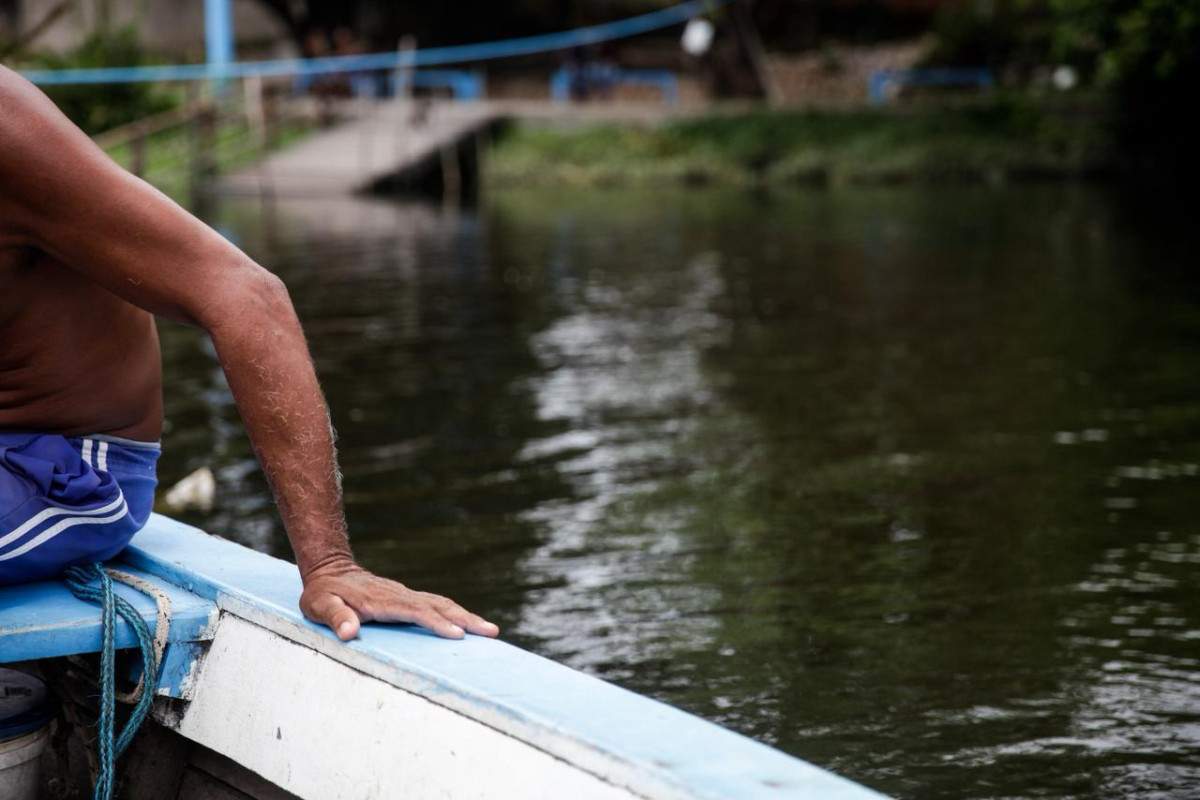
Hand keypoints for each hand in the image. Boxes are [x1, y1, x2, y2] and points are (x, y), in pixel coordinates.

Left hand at [299, 562, 499, 640]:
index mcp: (382, 601)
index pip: (415, 611)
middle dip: (466, 619)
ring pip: (442, 603)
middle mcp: (400, 596)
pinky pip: (437, 605)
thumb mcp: (319, 605)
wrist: (331, 569)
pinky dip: (456, 613)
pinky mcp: (408, 598)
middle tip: (491, 632)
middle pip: (439, 605)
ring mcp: (406, 595)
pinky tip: (468, 623)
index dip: (436, 623)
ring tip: (491, 630)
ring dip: (467, 616)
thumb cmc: (323, 593)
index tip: (457, 634)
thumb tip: (350, 633)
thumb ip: (335, 617)